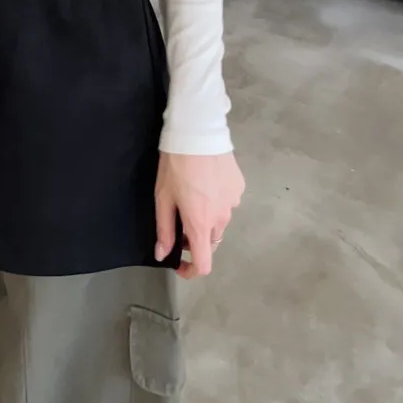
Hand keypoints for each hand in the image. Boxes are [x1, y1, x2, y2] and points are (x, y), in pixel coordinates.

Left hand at [155, 151, 244, 278]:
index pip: (204, 264)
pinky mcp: (239, 187)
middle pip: (211, 241)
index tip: (180, 263)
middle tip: (179, 220)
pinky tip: (206, 182)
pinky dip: (217, 201)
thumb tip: (162, 253)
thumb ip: (164, 229)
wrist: (198, 132)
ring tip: (192, 195)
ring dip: (207, 218)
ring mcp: (234, 202)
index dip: (191, 271)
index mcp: (200, 224)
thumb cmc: (175, 165)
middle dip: (195, 238)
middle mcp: (221, 219)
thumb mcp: (163, 197)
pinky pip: (228, 203)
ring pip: (220, 222)